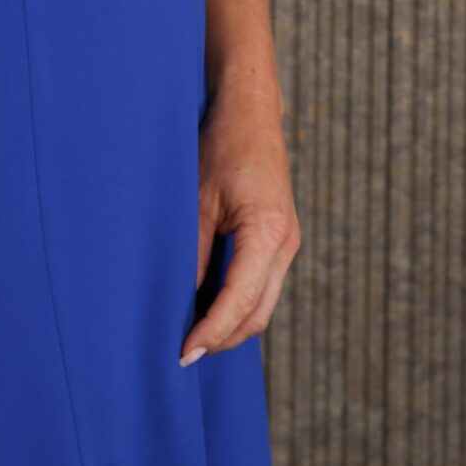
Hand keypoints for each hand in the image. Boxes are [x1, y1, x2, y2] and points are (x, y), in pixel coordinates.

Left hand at [178, 84, 299, 364]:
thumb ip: (193, 252)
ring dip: (230, 325)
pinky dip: (237, 303)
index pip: (239, 301)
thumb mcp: (198, 199)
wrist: (250, 112)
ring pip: (262, 304)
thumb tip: (179, 300)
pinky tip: (208, 306)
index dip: (211, 332)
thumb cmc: (222, 146)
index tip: (183, 353)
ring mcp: (287, 243)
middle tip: (183, 353)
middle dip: (222, 338)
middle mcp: (285, 244)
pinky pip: (261, 285)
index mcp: (268, 233)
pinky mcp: (280, 239)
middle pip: (257, 314)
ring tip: (191, 336)